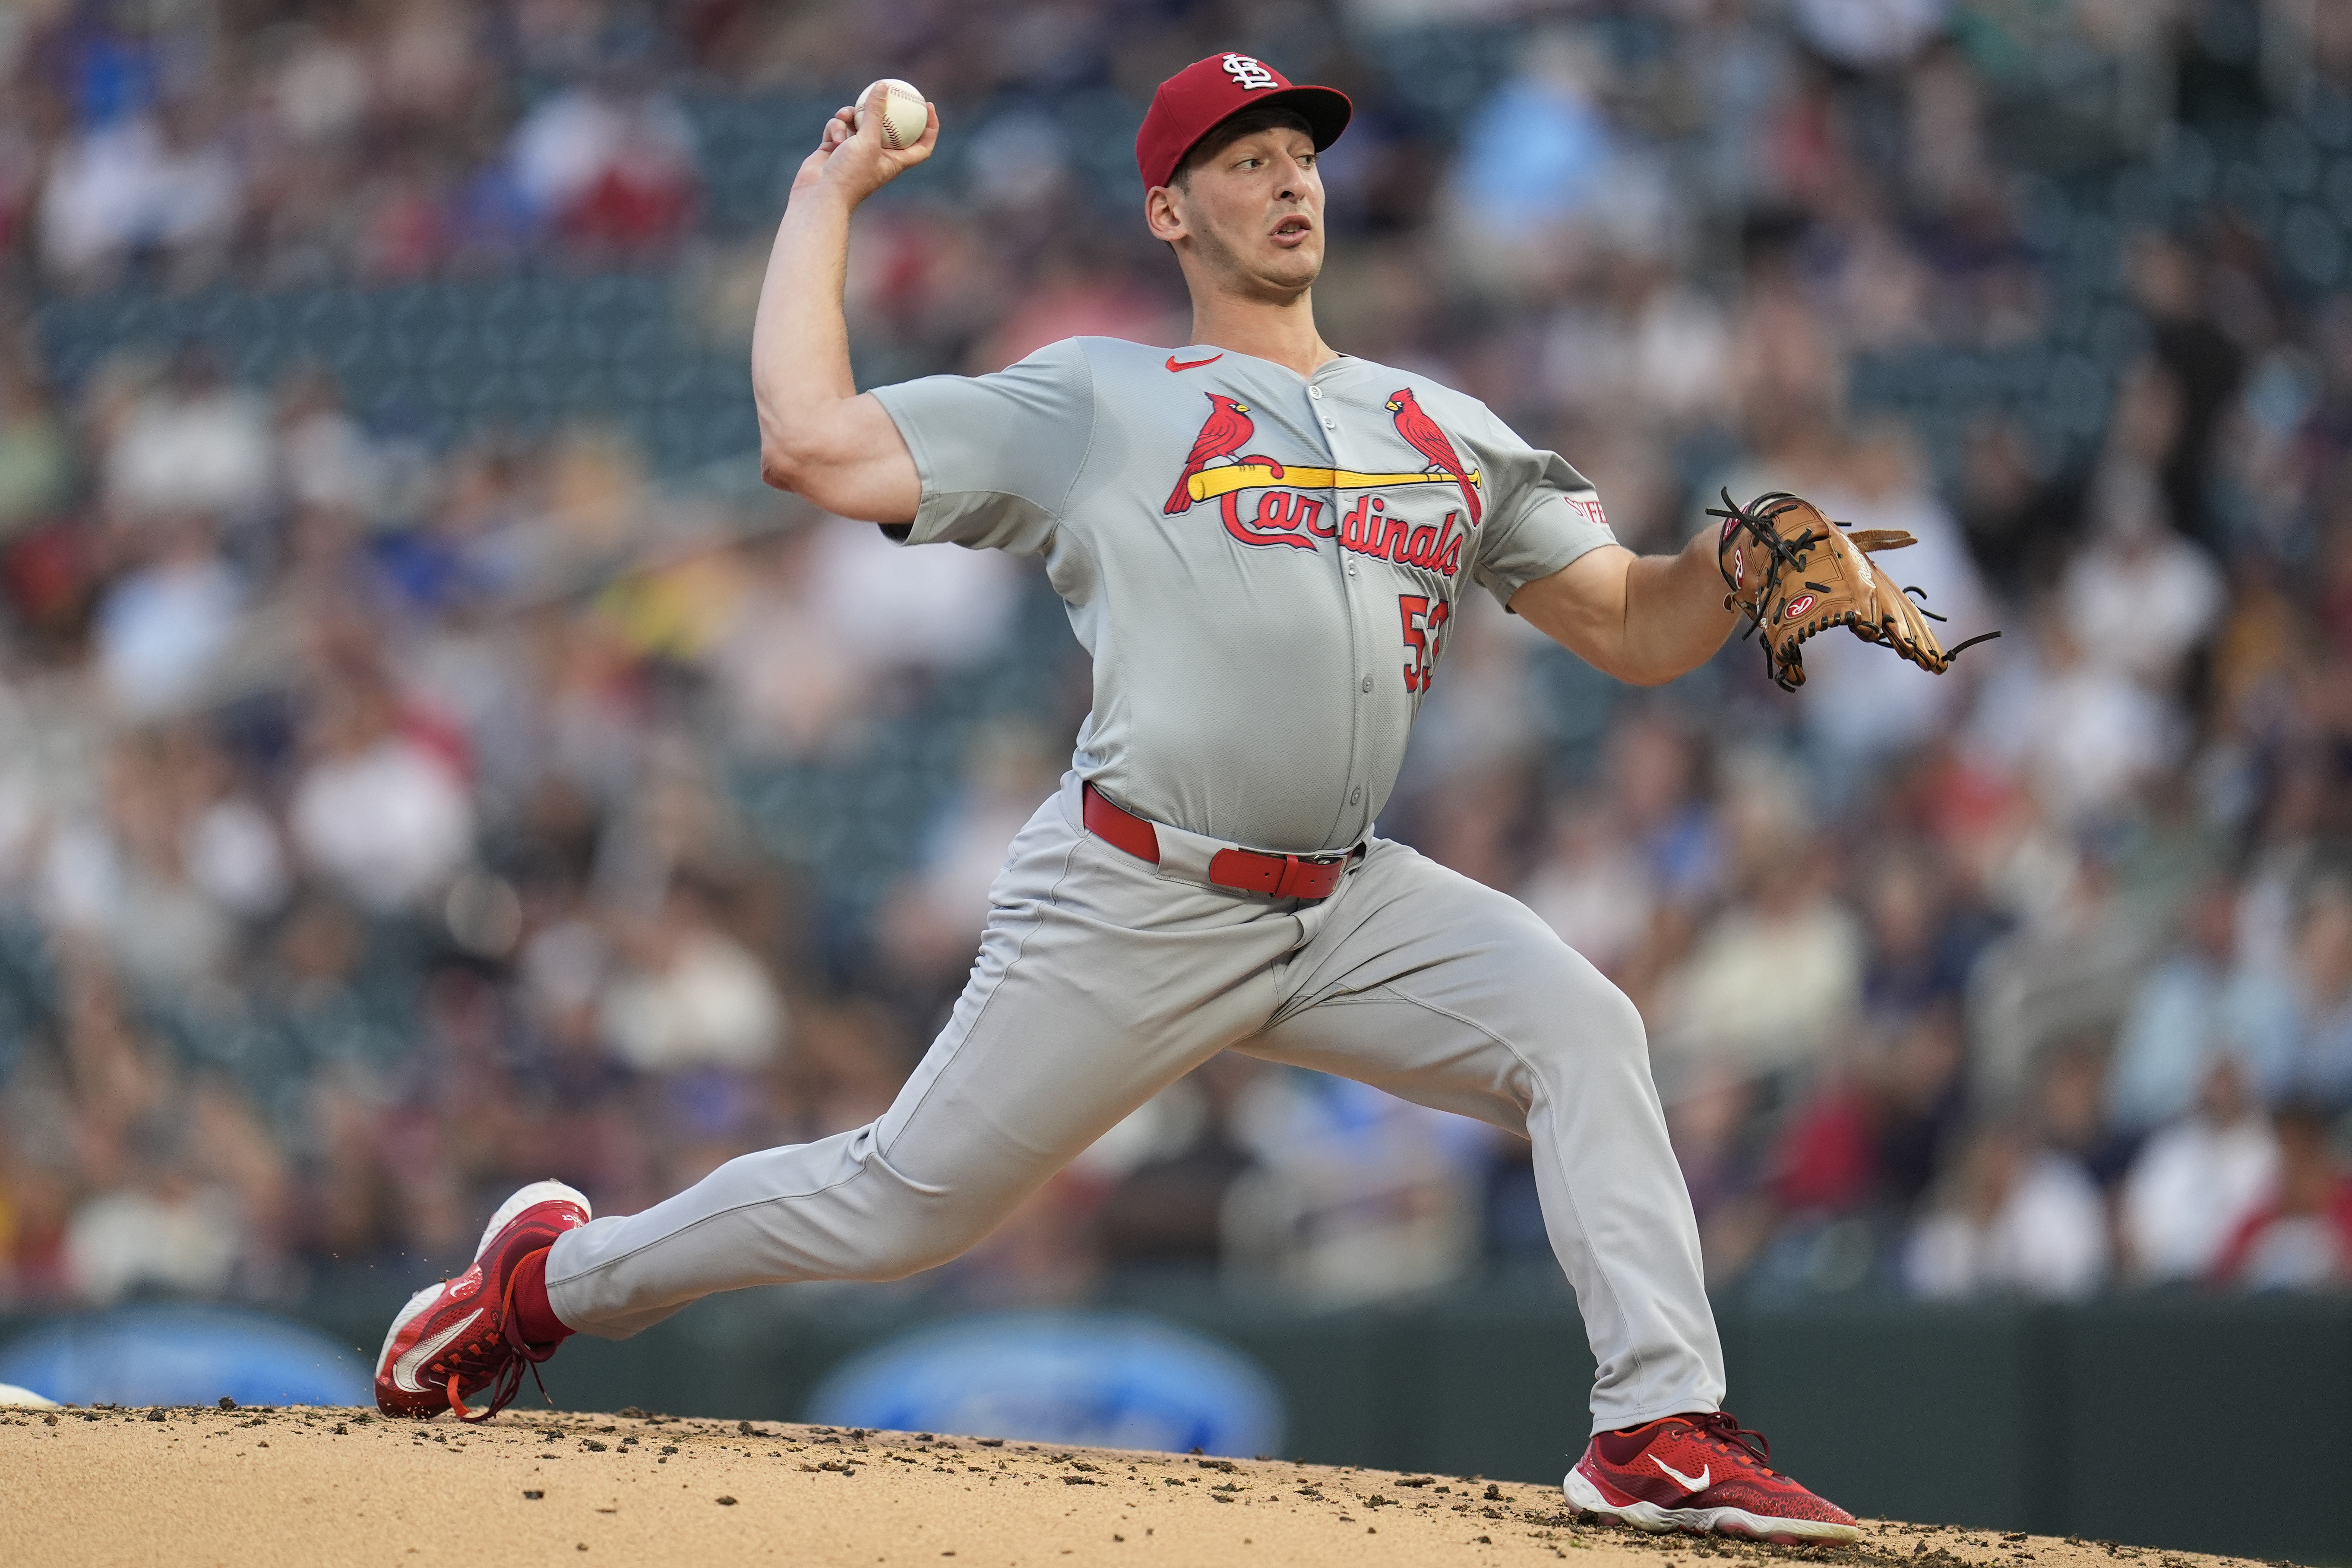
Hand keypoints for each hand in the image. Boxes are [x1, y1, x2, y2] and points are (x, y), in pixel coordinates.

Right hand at [788, 98, 937, 206]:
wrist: (820, 194)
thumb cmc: (850, 174)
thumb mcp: (867, 140)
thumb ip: (875, 112)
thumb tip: (882, 86)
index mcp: (894, 161)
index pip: (921, 145)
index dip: (930, 127)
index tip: (929, 106)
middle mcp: (877, 156)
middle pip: (887, 127)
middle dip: (884, 109)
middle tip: (888, 88)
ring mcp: (855, 151)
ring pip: (858, 121)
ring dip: (850, 116)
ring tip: (845, 116)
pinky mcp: (836, 148)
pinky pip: (840, 127)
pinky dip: (836, 129)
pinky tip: (833, 139)